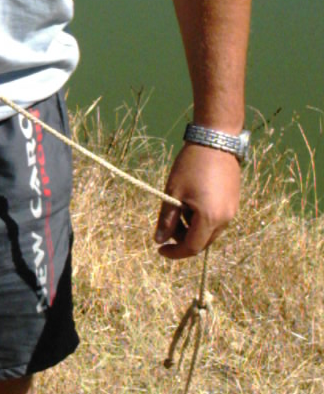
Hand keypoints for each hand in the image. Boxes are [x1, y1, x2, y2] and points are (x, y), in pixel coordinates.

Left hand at [153, 142, 240, 259]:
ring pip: (210, 231)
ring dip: (192, 228)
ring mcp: (232, 211)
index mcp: (210, 218)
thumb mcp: (173, 193)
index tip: (160, 249)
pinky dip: (202, 219)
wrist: (215, 141)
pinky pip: (217, 219)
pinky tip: (191, 202)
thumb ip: (166, 219)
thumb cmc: (191, 166)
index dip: (175, 252)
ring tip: (178, 206)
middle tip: (166, 225)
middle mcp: (226, 219)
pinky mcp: (234, 202)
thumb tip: (159, 241)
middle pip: (202, 242)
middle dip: (182, 239)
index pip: (192, 247)